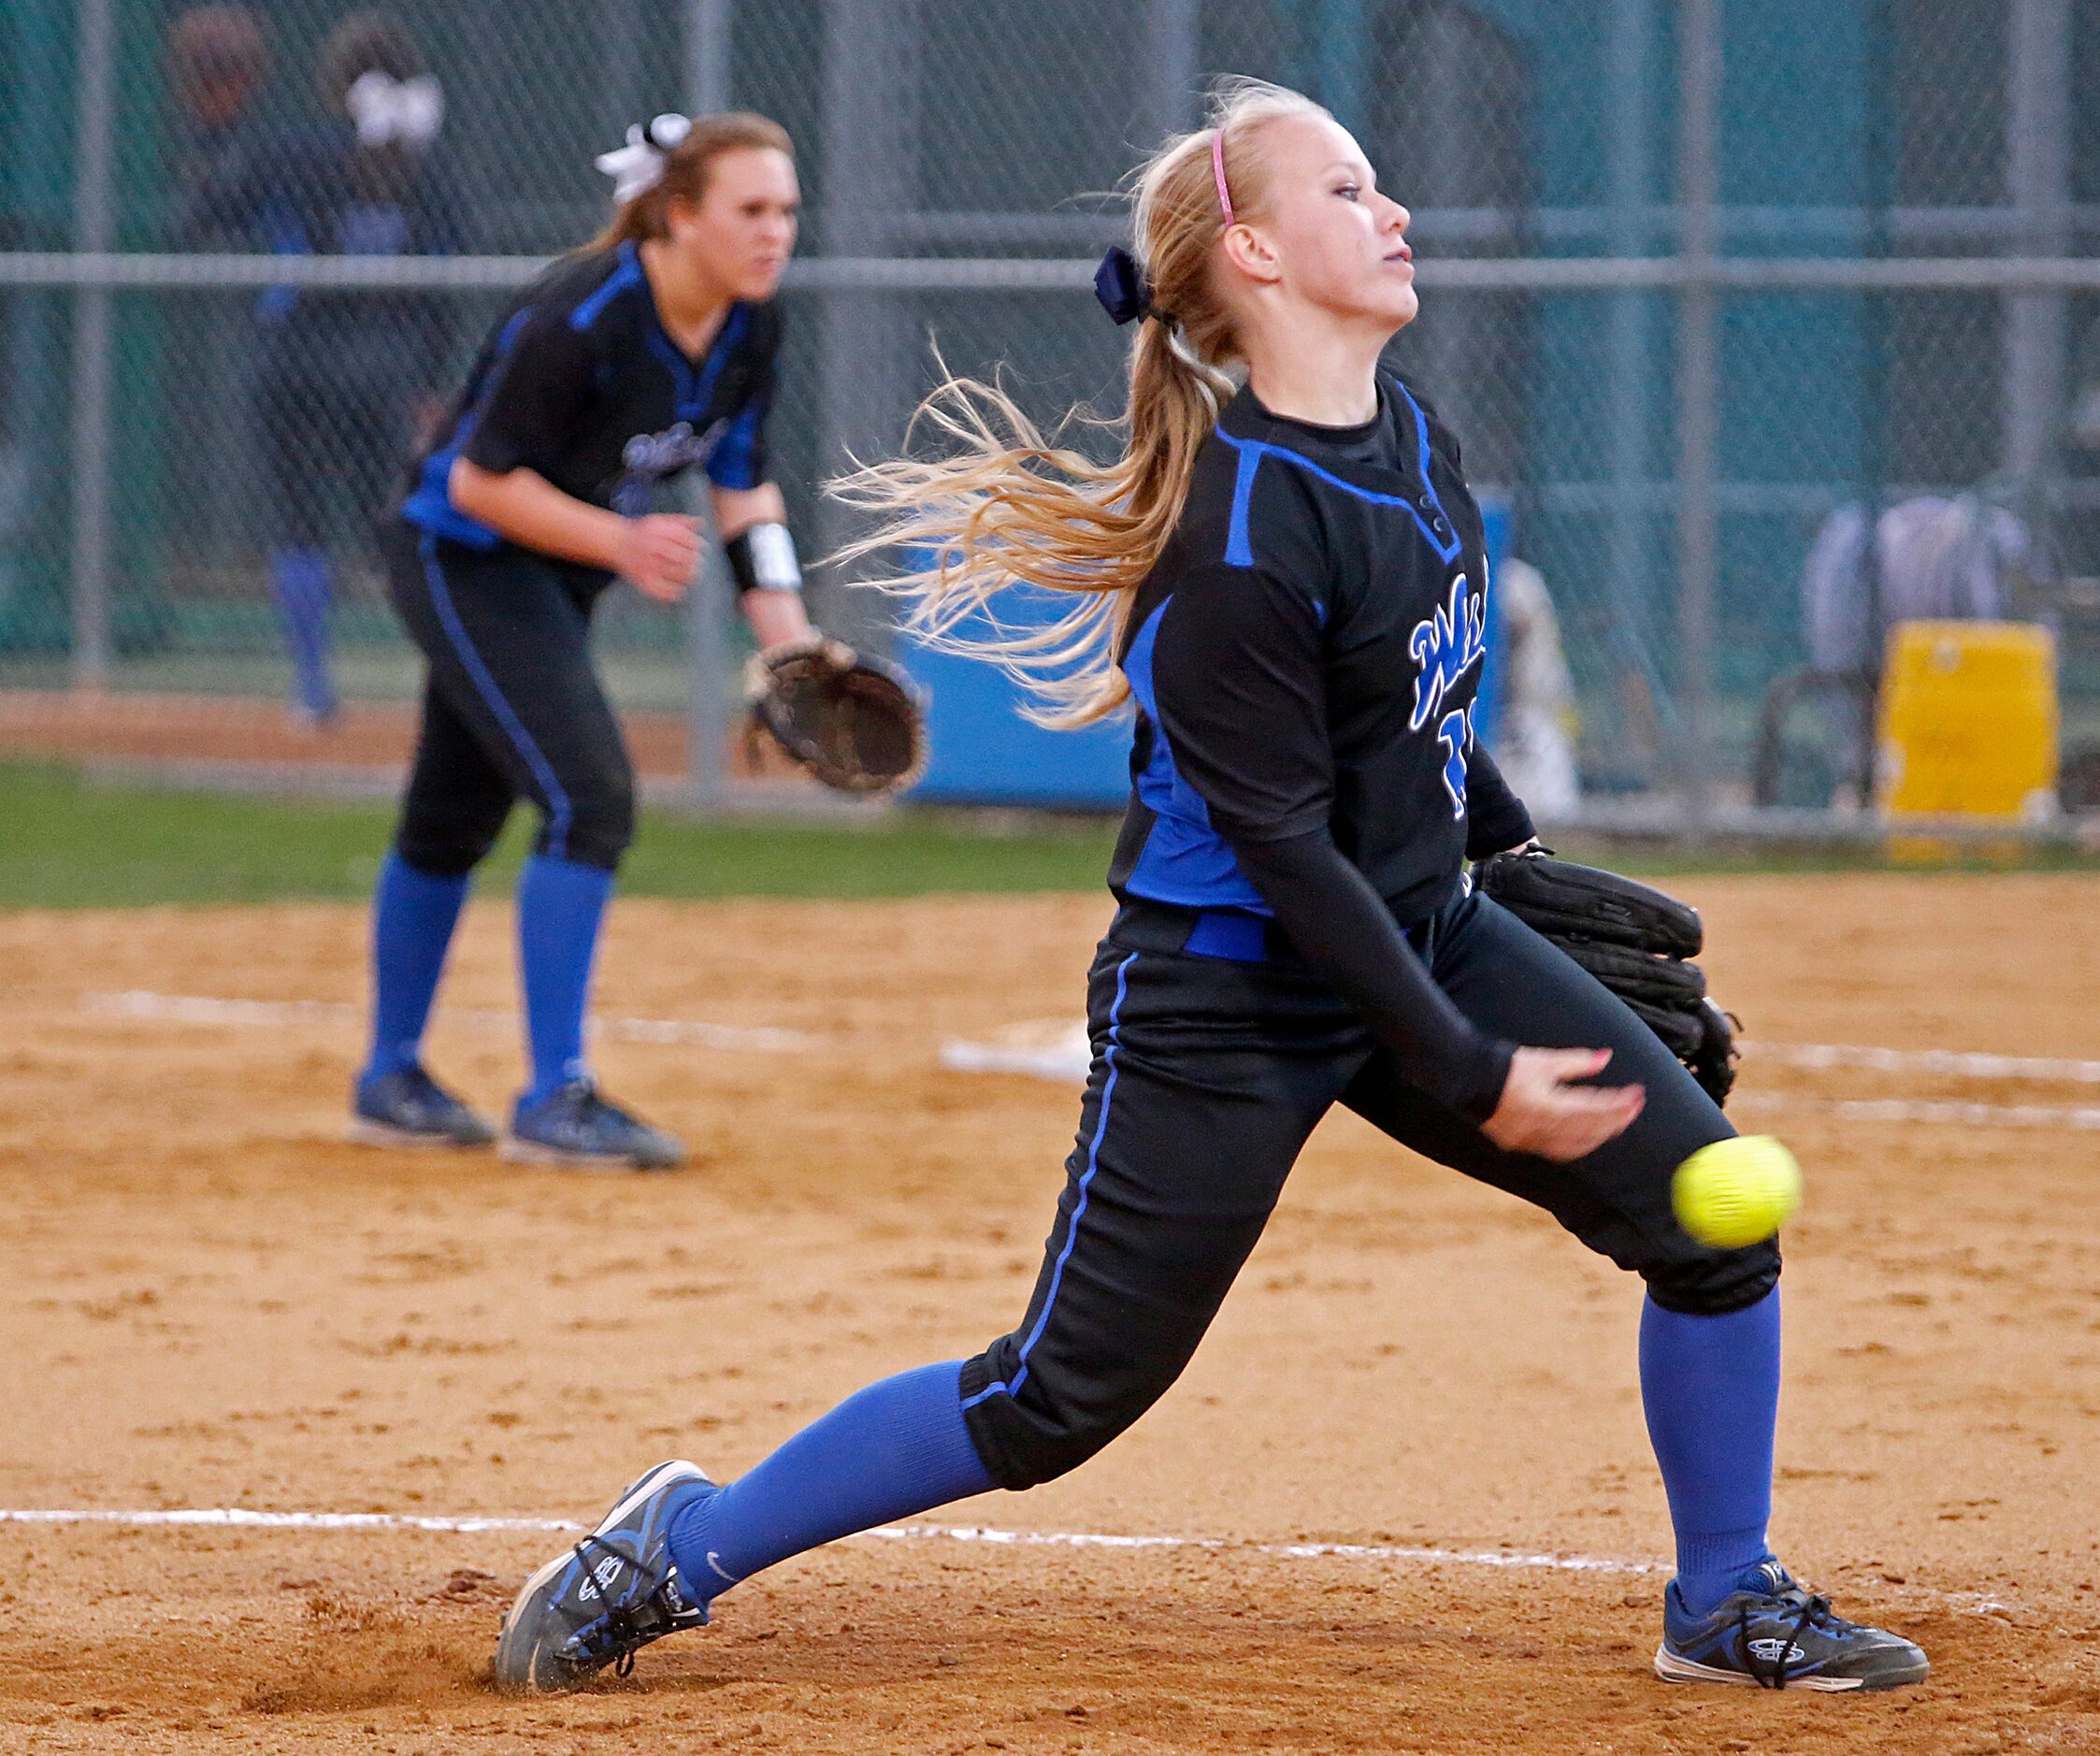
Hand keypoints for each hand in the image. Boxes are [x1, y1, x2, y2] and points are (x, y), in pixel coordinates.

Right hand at [614, 514, 702, 601]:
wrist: (617, 544)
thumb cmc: (643, 533)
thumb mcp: (659, 521)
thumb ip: (680, 522)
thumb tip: (701, 522)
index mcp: (656, 531)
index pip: (684, 539)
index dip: (697, 544)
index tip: (702, 549)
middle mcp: (651, 547)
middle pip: (682, 557)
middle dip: (694, 561)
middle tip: (699, 564)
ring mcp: (646, 565)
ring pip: (675, 574)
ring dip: (689, 576)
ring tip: (694, 576)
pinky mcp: (642, 580)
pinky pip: (662, 590)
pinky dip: (674, 592)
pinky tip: (680, 590)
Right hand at [1481, 1046, 1644, 1161]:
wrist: (1466, 1079)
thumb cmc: (1505, 1066)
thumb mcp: (1543, 1060)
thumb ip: (1577, 1062)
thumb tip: (1607, 1058)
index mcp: (1549, 1106)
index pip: (1595, 1109)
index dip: (1619, 1104)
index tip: (1637, 1095)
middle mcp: (1542, 1128)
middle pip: (1590, 1131)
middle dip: (1616, 1119)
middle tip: (1634, 1107)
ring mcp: (1531, 1140)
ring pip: (1577, 1146)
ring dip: (1601, 1135)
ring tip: (1618, 1122)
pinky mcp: (1521, 1144)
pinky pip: (1558, 1151)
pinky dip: (1578, 1145)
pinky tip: (1588, 1138)